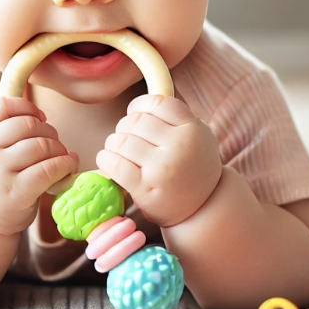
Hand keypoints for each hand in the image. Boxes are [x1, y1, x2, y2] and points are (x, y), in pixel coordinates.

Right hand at [0, 97, 78, 235]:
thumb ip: (0, 127)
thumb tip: (38, 112)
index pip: (2, 106)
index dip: (27, 107)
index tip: (39, 118)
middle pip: (27, 124)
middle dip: (48, 130)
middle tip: (53, 141)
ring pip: (40, 145)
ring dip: (59, 148)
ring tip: (61, 155)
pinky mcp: (17, 193)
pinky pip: (48, 169)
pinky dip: (65, 164)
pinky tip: (68, 165)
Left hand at [96, 94, 221, 228]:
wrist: (203, 208)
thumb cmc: (193, 166)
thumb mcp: (198, 135)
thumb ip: (175, 115)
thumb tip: (139, 100)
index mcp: (193, 129)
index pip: (156, 103)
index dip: (139, 106)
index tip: (135, 115)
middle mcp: (180, 146)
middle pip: (134, 121)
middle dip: (124, 128)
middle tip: (128, 139)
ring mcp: (162, 168)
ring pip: (120, 140)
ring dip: (113, 144)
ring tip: (120, 152)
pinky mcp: (145, 188)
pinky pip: (113, 163)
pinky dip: (105, 159)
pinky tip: (109, 162)